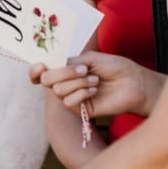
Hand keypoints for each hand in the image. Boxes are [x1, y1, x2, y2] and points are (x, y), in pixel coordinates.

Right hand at [30, 51, 163, 118]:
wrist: (133, 82)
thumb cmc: (115, 67)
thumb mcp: (91, 58)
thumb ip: (70, 62)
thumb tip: (52, 65)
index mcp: (67, 69)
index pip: (41, 71)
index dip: (35, 70)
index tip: (40, 65)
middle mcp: (67, 83)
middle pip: (46, 80)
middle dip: (63, 73)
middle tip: (83, 69)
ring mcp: (73, 97)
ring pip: (58, 91)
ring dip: (77, 82)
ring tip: (95, 79)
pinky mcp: (81, 110)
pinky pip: (69, 102)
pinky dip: (81, 93)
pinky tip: (95, 90)